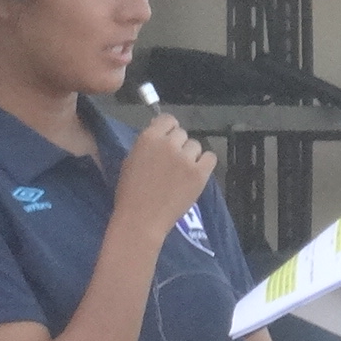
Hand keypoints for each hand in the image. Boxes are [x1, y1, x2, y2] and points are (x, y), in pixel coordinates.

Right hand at [114, 114, 215, 241]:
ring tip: (182, 173)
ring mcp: (186, 158)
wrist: (141, 220)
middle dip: (178, 145)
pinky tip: (196, 174)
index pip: (168, 119)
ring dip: (190, 156)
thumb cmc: (129, 194)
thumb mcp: (130, 161)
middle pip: (182, 134)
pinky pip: (210, 158)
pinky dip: (204, 164)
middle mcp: (169, 144)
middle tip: (172, 163)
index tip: (167, 141)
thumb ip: (147, 145)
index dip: (168, 130)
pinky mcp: (199, 174)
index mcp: (149, 138)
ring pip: (196, 146)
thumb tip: (161, 135)